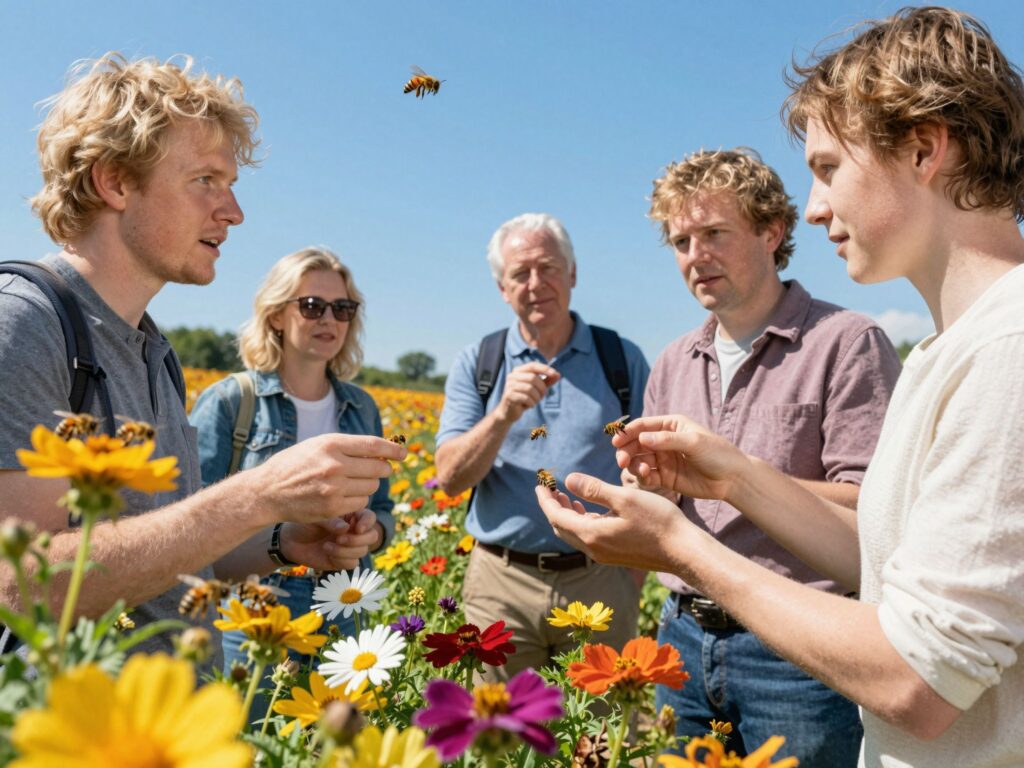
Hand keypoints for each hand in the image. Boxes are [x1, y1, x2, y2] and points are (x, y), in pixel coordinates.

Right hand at [253, 434, 404, 525]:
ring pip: (371, 487)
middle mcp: (334, 464)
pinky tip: (346, 496)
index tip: (402, 453)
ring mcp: (334, 488)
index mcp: (331, 443)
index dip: (392, 449)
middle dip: (383, 469)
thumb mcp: (318, 445)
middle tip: (381, 469)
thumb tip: (382, 450)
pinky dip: (358, 500)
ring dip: (369, 485)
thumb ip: (347, 446)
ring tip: (354, 482)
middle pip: (378, 467)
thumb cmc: (295, 464)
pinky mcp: (333, 507)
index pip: (373, 445)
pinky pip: (361, 503)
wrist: (268, 491)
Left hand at [280, 510, 381, 571]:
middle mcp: (353, 531)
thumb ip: (332, 522)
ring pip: (363, 551)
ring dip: (346, 550)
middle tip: (339, 539)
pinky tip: (327, 553)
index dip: (367, 523)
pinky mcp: (343, 560)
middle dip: (357, 540)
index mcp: (351, 515)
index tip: (356, 528)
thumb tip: (346, 528)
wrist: (290, 542)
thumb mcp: (316, 518)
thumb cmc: (304, 523)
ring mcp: (349, 546)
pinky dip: (341, 559)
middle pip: (372, 536)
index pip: (369, 517)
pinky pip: (353, 563)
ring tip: (327, 546)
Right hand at [494, 362, 559, 423]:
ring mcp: (509, 386)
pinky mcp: (508, 396)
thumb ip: (547, 381)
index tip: (555, 374)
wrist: (509, 413)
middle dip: (542, 388)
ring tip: (535, 401)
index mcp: (518, 371)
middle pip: (533, 378)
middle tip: (542, 396)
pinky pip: (526, 398)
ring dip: (537, 397)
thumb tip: (558, 375)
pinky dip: (531, 403)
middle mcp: (512, 376)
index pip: (532, 365)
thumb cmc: (524, 399)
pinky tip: (529, 405)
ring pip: (530, 388)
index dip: (544, 369)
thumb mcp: (537, 389)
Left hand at [534, 473, 692, 573]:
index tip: (540, 484)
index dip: (546, 499)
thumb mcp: (624, 498)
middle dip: (553, 507)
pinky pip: (589, 538)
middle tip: (549, 489)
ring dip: (568, 515)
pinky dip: (583, 522)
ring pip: (575, 534)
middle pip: (562, 527)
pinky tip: (589, 510)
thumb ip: (594, 489)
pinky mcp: (615, 555)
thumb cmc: (658, 521)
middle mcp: (594, 549)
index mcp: (592, 534)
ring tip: (566, 497)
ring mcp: (604, 555)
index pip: (556, 516)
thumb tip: (567, 480)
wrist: (683, 551)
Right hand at [611, 414, 750, 502]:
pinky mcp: (665, 477)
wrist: (733, 479)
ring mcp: (664, 459)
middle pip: (636, 443)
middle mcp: (663, 441)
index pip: (643, 425)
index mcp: (670, 425)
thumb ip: (667, 440)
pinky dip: (642, 477)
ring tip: (641, 470)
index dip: (627, 432)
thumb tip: (642, 437)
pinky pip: (647, 476)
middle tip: (622, 461)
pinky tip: (647, 477)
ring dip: (633, 464)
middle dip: (626, 451)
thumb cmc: (718, 454)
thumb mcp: (694, 442)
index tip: (616, 441)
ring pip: (639, 460)